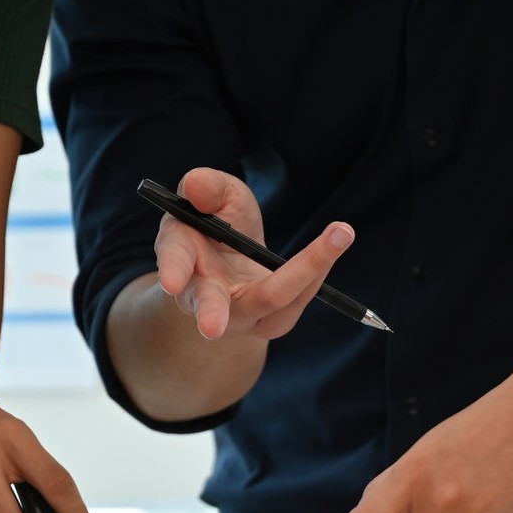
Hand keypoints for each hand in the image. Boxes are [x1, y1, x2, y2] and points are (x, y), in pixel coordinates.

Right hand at [155, 168, 354, 340]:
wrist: (230, 265)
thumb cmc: (215, 223)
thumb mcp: (213, 196)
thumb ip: (207, 188)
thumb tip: (197, 184)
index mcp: (181, 257)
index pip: (175, 262)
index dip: (173, 270)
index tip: (172, 281)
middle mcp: (203, 294)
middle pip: (209, 306)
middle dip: (210, 314)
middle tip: (211, 328)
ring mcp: (239, 315)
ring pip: (270, 300)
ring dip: (306, 269)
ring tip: (339, 233)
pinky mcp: (270, 321)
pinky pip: (297, 297)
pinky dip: (318, 266)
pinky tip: (336, 240)